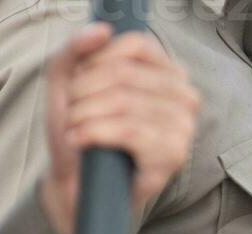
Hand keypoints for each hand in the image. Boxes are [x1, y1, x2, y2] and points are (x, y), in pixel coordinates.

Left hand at [41, 25, 200, 233]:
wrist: (78, 185)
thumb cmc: (81, 132)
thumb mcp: (68, 83)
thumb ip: (77, 50)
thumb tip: (102, 30)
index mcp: (167, 73)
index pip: (137, 46)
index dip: (97, 59)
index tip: (77, 81)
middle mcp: (183, 97)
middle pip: (125, 74)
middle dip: (84, 92)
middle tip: (71, 111)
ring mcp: (183, 127)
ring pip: (125, 102)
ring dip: (84, 115)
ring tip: (73, 128)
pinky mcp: (173, 156)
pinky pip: (130, 131)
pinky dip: (94, 133)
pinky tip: (80, 141)